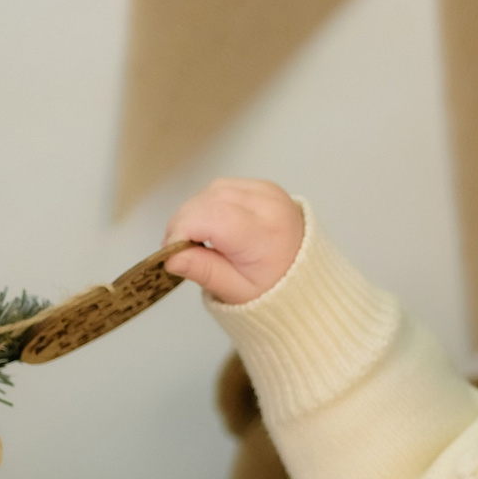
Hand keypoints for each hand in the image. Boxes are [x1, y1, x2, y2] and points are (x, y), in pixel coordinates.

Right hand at [162, 178, 304, 304]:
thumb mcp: (236, 291)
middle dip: (184, 223)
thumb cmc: (273, 289)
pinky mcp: (264, 186)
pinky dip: (209, 203)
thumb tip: (172, 257)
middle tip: (177, 250)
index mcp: (264, 234)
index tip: (171, 252)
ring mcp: (268, 192)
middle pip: (208, 201)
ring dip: (194, 212)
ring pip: (212, 190)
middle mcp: (268, 206)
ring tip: (194, 239)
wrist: (306, 278)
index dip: (182, 231)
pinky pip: (224, 187)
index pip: (210, 218)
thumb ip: (204, 271)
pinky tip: (210, 225)